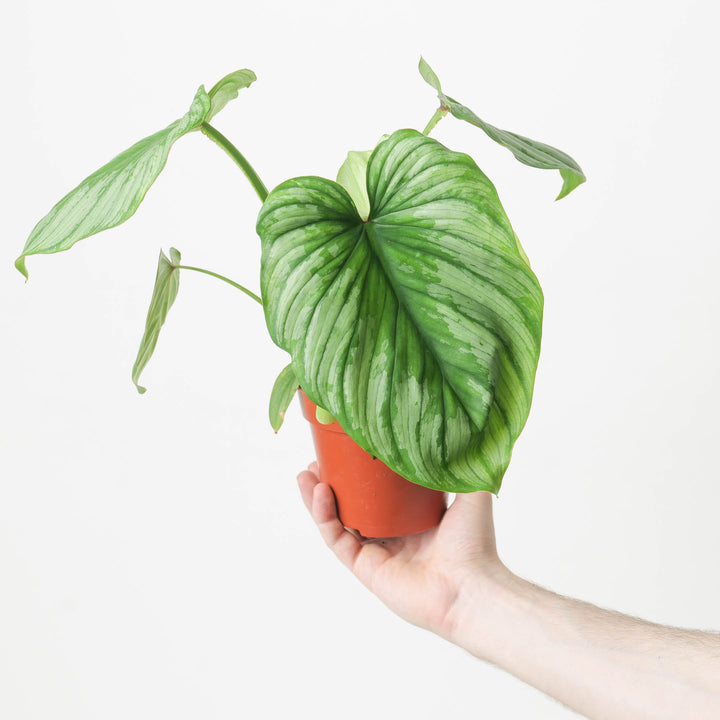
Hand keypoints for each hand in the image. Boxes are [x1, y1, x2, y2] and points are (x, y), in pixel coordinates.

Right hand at [297, 462, 506, 640]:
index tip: (347, 447)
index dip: (361, 470)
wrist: (469, 589)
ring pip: (337, 520)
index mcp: (414, 518)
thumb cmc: (475, 545)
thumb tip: (458, 433)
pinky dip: (323, 516)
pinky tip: (320, 491)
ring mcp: (376, 552)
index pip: (379, 491)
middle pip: (352, 504)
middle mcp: (392, 535)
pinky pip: (337, 538)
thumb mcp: (471, 493)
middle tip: (317, 458)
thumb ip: (461, 467)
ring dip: (318, 497)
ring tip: (306, 472)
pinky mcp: (365, 568)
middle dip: (332, 481)